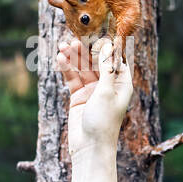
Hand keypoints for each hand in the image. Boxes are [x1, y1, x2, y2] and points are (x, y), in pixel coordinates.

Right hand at [57, 37, 132, 181]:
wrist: (90, 147)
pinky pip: (72, 78)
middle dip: (85, 50)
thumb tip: (107, 44)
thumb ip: (106, 67)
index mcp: (122, 83)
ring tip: (62, 46)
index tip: (94, 33)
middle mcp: (108, 85)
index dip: (104, 46)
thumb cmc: (104, 122)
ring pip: (82, 68)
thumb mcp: (106, 91)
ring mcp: (93, 90)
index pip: (114, 58)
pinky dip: (66, 69)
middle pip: (96, 61)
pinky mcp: (79, 97)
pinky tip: (60, 59)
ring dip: (73, 57)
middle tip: (73, 39)